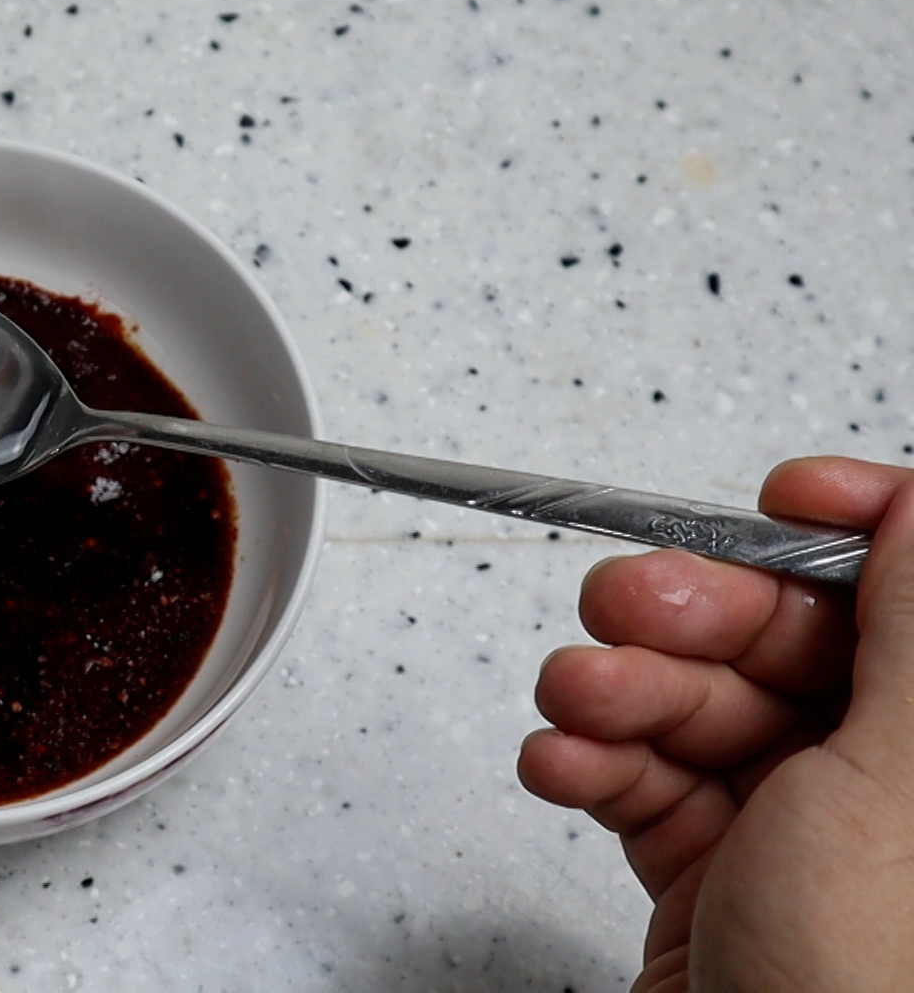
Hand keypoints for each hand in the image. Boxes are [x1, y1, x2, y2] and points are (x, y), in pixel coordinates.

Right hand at [520, 456, 913, 990]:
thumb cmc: (864, 987)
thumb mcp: (899, 774)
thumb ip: (911, 624)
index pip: (912, 592)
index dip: (855, 527)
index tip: (784, 500)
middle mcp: (890, 786)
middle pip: (788, 638)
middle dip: (689, 611)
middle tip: (623, 600)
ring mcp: (800, 832)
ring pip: (697, 706)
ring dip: (615, 692)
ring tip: (578, 702)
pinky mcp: (714, 876)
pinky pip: (641, 784)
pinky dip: (589, 765)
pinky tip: (566, 764)